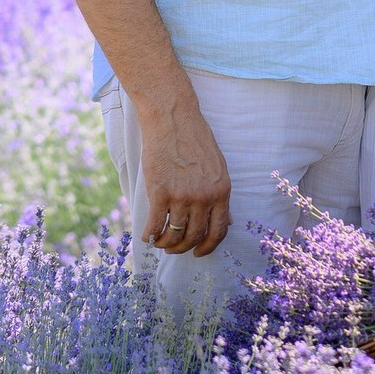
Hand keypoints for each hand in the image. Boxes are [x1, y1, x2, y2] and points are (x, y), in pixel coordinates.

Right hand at [137, 101, 231, 256]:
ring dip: (165, 244)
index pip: (219, 231)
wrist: (173, 120)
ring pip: (174, 236)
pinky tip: (147, 235)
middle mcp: (205, 196)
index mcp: (222, 190)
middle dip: (183, 248)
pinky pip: (155, 227)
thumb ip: (219, 194)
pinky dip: (150, 236)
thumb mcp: (217, 167)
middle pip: (195, 237)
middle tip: (174, 247)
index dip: (208, 247)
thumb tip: (227, 221)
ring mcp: (182, 196)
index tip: (198, 253)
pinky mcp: (160, 193)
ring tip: (160, 241)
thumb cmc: (194, 141)